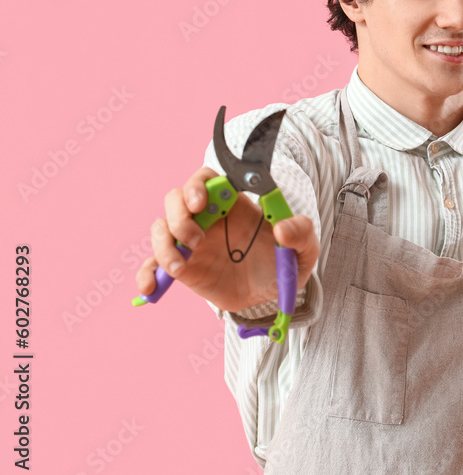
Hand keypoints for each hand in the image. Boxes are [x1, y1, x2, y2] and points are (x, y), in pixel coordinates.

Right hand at [134, 167, 318, 313]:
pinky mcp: (182, 268)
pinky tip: (150, 289)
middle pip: (176, 198)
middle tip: (197, 238)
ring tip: (181, 266)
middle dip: (179, 214)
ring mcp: (191, 243)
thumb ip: (301, 233)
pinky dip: (146, 274)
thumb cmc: (285, 262)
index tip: (201, 201)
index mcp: (234, 206)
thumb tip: (282, 229)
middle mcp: (208, 219)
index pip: (207, 179)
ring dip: (163, 244)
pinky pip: (153, 265)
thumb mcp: (304, 249)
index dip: (198, 184)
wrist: (273, 294)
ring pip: (160, 228)